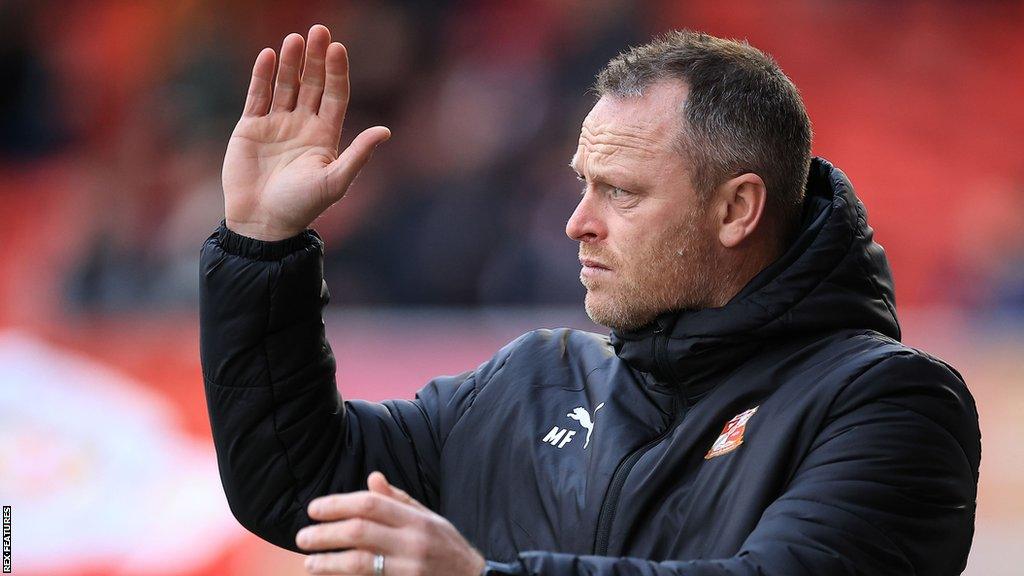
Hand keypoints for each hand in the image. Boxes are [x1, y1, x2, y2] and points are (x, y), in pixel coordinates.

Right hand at [222, 24, 390, 240]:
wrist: (261, 223)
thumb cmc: (301, 207)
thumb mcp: (335, 181)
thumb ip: (358, 155)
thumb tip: (386, 131)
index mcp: (325, 137)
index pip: (335, 95)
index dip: (337, 72)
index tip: (338, 48)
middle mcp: (303, 125)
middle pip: (312, 84)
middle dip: (315, 58)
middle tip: (318, 30)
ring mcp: (276, 124)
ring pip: (285, 85)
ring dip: (291, 62)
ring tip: (294, 39)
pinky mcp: (250, 128)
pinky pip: (258, 95)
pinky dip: (263, 75)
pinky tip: (269, 55)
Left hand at [296, 472, 486, 574]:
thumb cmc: (447, 547)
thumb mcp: (429, 517)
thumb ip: (398, 500)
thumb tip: (371, 478)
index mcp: (416, 520)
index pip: (371, 505)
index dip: (338, 504)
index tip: (314, 509)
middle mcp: (413, 543)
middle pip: (360, 532)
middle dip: (326, 533)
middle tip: (302, 537)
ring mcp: (409, 570)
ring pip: (360, 563)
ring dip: (329, 562)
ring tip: (309, 562)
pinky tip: (330, 575)